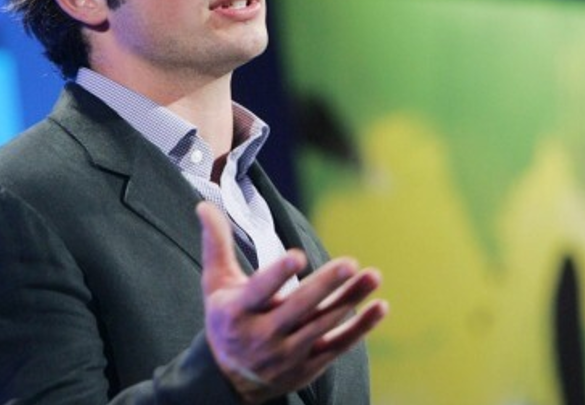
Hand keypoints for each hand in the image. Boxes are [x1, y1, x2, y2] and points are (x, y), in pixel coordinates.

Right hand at [196, 202, 387, 403]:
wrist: (229, 379)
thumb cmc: (225, 320)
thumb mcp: (215, 285)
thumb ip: (216, 245)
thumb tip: (204, 205)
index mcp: (237, 312)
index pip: (258, 291)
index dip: (277, 274)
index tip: (297, 255)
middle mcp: (262, 335)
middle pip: (298, 308)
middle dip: (324, 286)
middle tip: (350, 263)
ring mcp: (288, 353)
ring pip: (323, 324)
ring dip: (350, 300)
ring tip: (373, 275)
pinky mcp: (309, 365)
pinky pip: (338, 346)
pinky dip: (360, 328)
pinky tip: (379, 307)